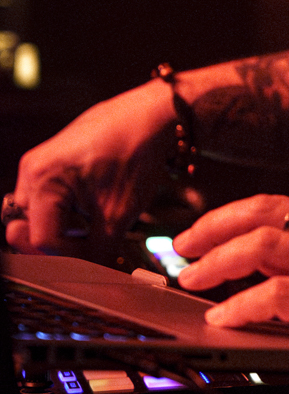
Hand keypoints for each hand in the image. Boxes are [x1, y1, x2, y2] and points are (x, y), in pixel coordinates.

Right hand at [5, 80, 177, 255]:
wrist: (153, 115)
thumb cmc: (138, 150)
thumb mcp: (118, 213)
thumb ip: (96, 251)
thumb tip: (88, 277)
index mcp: (43, 179)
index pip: (41, 239)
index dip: (69, 255)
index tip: (94, 257)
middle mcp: (33, 170)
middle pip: (30, 229)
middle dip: (59, 243)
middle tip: (88, 246)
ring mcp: (39, 164)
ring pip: (36, 217)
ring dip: (61, 229)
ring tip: (91, 227)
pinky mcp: (51, 163)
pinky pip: (45, 200)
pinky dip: (64, 213)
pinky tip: (90, 210)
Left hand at [173, 195, 288, 390]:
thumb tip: (276, 275)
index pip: (278, 205)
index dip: (232, 215)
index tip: (201, 232)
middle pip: (263, 218)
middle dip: (213, 231)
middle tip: (182, 253)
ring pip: (264, 249)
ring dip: (218, 264)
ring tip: (192, 281)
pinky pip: (280, 299)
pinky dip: (244, 305)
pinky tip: (225, 319)